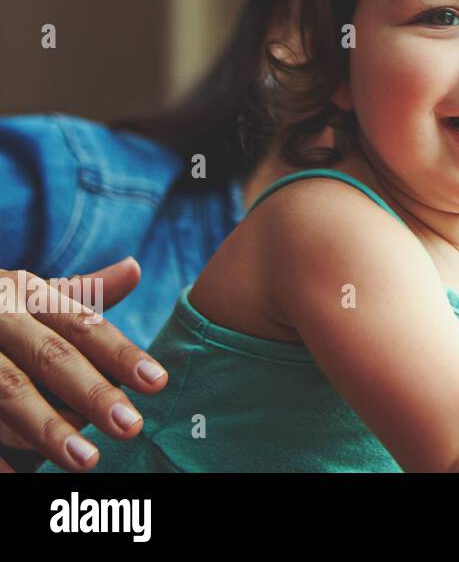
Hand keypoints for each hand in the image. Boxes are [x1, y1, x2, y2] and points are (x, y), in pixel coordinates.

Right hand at [0, 258, 168, 471]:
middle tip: (131, 428)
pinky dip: (1, 454)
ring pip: (8, 392)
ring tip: (86, 459)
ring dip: (47, 429)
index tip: (158, 382)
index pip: (82, 325)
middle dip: (91, 395)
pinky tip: (23, 476)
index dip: (121, 354)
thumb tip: (134, 268)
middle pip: (49, 358)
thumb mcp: (32, 296)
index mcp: (24, 293)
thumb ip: (84, 292)